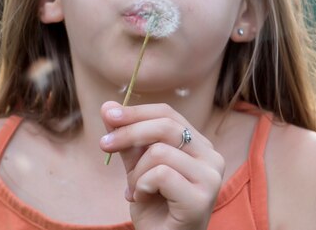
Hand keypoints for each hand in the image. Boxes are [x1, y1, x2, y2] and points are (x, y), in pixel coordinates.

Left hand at [100, 101, 224, 229]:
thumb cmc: (154, 208)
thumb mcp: (137, 168)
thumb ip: (128, 140)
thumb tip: (107, 107)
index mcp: (200, 145)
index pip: (168, 114)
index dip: (137, 111)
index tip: (108, 115)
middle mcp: (212, 157)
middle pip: (165, 126)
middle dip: (128, 133)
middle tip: (104, 145)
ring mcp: (211, 177)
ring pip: (160, 152)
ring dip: (137, 172)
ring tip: (137, 190)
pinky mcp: (201, 198)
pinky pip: (160, 175)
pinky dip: (142, 186)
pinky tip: (143, 199)